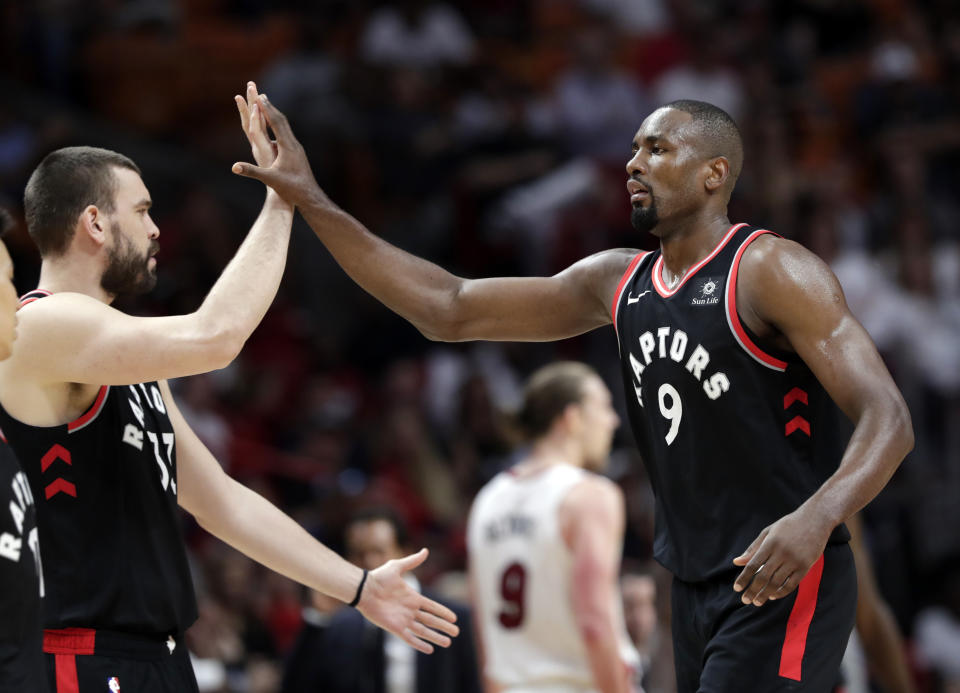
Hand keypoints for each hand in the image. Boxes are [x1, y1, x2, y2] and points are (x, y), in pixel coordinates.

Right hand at [231, 92, 320, 206]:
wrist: (310, 196)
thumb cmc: (290, 188)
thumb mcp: (269, 179)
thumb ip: (252, 171)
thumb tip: (234, 167)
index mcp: (287, 147)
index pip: (276, 123)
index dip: (267, 110)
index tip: (259, 97)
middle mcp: (294, 144)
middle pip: (282, 121)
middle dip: (270, 108)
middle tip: (261, 95)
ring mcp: (297, 148)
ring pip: (286, 128)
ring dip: (275, 116)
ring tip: (268, 107)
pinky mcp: (298, 153)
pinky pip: (287, 135)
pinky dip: (280, 127)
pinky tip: (277, 129)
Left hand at [356, 548, 459, 653]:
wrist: (363, 589)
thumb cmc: (378, 577)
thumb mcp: (397, 567)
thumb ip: (412, 561)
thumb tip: (426, 551)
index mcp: (413, 597)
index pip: (432, 607)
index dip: (443, 612)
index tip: (454, 618)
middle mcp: (410, 610)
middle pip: (431, 620)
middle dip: (443, 627)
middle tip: (456, 632)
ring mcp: (403, 620)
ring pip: (423, 631)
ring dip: (435, 637)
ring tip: (448, 643)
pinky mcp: (395, 628)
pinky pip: (409, 638)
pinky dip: (419, 644)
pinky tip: (429, 649)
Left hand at [732, 506, 832, 605]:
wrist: (816, 520)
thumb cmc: (788, 526)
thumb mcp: (768, 532)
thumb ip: (753, 548)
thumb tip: (737, 562)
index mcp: (770, 543)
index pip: (753, 564)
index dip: (744, 578)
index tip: (736, 588)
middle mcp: (782, 552)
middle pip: (763, 576)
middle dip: (753, 590)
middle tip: (745, 600)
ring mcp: (795, 560)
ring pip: (777, 582)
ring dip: (765, 594)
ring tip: (757, 601)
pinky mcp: (806, 566)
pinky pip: (792, 584)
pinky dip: (781, 592)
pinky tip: (772, 596)